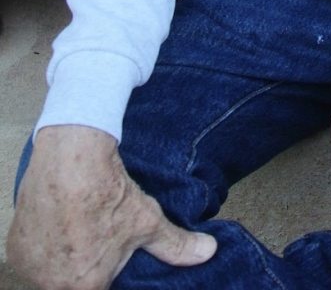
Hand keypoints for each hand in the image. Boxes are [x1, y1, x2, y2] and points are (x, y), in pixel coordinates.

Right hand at [6, 125, 215, 289]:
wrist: (71, 158)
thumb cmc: (108, 193)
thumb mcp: (147, 221)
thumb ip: (176, 246)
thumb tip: (208, 253)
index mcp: (85, 288)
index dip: (106, 279)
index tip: (107, 265)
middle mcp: (52, 286)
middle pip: (72, 285)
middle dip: (85, 269)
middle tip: (95, 243)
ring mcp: (30, 268)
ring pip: (49, 274)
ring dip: (64, 261)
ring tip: (80, 231)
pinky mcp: (15, 249)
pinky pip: (32, 259)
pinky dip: (45, 247)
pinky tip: (62, 226)